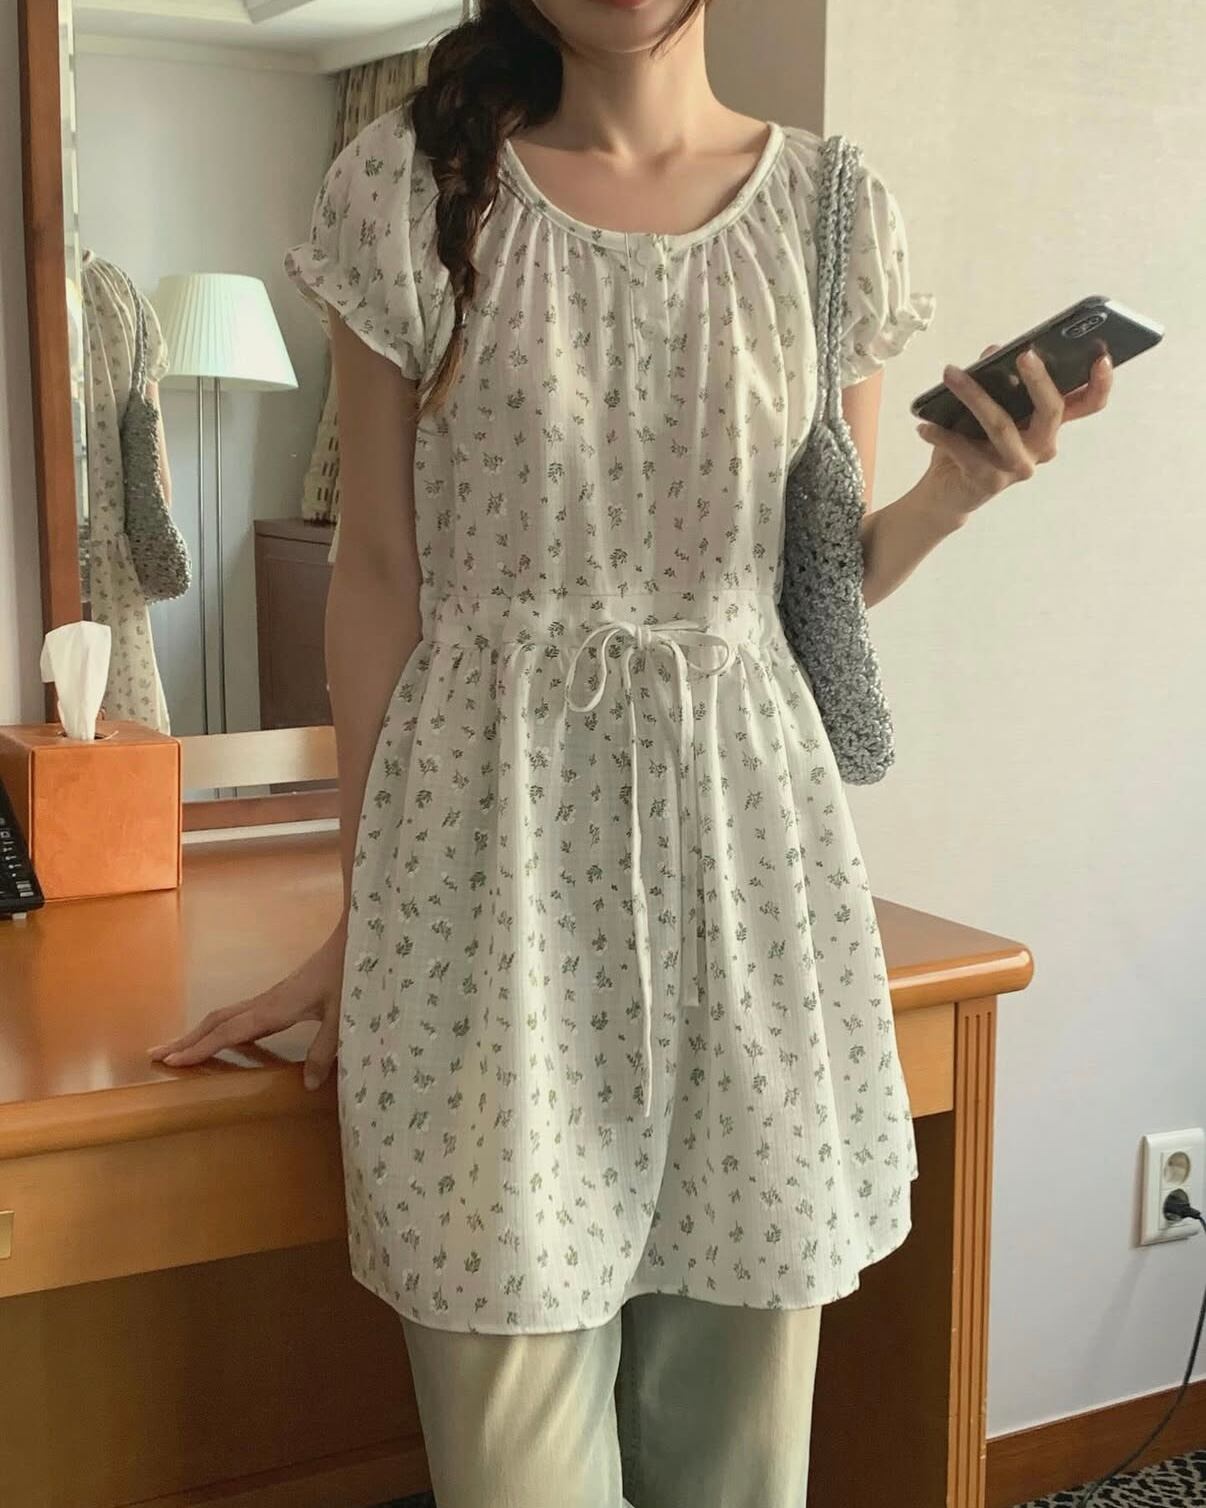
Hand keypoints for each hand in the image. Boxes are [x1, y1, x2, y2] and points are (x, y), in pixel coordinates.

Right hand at [147, 916, 348, 1089]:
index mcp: (274, 1009)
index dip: (200, 1048)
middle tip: (154, 1055)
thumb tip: (305, 1085)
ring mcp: (271, 997)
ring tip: (178, 1049)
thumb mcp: (342, 1017)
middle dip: (186, 1039)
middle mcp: (265, 1002)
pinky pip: (240, 1014)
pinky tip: (223, 1037)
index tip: (170, 1062)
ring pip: (225, 1015)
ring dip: (200, 1031)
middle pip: (216, 1021)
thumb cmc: (348, 975)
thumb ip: (324, 1050)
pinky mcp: (280, 996)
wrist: (353, 940)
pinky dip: (221, 1027)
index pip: (228, 1032)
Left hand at [915, 343, 1113, 522]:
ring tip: (950, 374)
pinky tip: (925, 424)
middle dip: (1039, 380)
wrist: (946, 491)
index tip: (1101, 357)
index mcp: (1047, 425)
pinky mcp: (990, 481)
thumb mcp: (984, 406)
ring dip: (973, 396)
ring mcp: (1017, 467)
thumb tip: (996, 351)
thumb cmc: (970, 444)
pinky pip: (966, 452)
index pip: (1086, 404)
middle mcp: (1040, 447)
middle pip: (1051, 411)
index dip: (1099, 384)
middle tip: (1023, 355)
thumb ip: (994, 379)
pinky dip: (942, 435)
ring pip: (1002, 425)